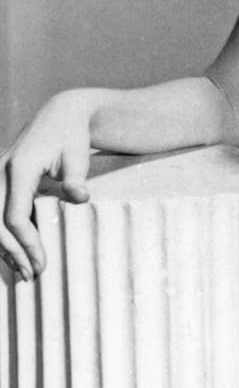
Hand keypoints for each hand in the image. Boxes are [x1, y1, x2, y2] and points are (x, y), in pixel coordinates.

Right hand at [0, 92, 93, 280]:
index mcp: (20, 167)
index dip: (26, 242)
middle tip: (33, 274)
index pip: (14, 216)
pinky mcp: (0, 180)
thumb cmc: (72, 134)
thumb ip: (76, 177)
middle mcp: (1, 172)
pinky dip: (2, 234)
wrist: (61, 113)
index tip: (42, 262)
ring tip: (23, 271)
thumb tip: (82, 198)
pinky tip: (15, 253)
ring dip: (3, 247)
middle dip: (12, 252)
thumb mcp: (78, 154)